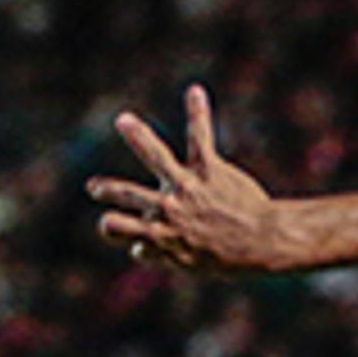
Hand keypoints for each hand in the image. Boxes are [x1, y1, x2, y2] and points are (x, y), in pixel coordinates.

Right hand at [90, 88, 291, 277]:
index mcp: (159, 237)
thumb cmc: (230, 258)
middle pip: (127, 194)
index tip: (121, 230)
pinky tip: (195, 91)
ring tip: (124, 121)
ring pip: (154, 156)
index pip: (122, 230)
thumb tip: (135, 249)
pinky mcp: (208, 169)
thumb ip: (160, 255)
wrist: (262, 244)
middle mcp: (167, 209)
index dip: (118, 230)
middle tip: (95, 187)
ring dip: (137, 136)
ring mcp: (186, 187)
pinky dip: (197, 112)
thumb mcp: (189, 265)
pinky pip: (198, 136)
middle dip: (107, 190)